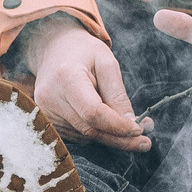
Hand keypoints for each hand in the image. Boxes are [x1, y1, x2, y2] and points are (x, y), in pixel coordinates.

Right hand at [22, 17, 150, 152]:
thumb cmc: (84, 52)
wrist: (54, 49)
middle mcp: (50, 98)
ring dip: (109, 136)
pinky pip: (77, 135)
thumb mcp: (106, 62)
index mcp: (66, 78)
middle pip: (89, 129)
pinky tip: (104, 120)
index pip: (93, 112)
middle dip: (119, 138)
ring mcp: (46, 111)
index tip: (139, 130)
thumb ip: (118, 94)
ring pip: (85, 136)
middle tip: (144, 142)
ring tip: (127, 125)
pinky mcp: (47, 120)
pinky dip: (95, 132)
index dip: (117, 126)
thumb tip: (131, 123)